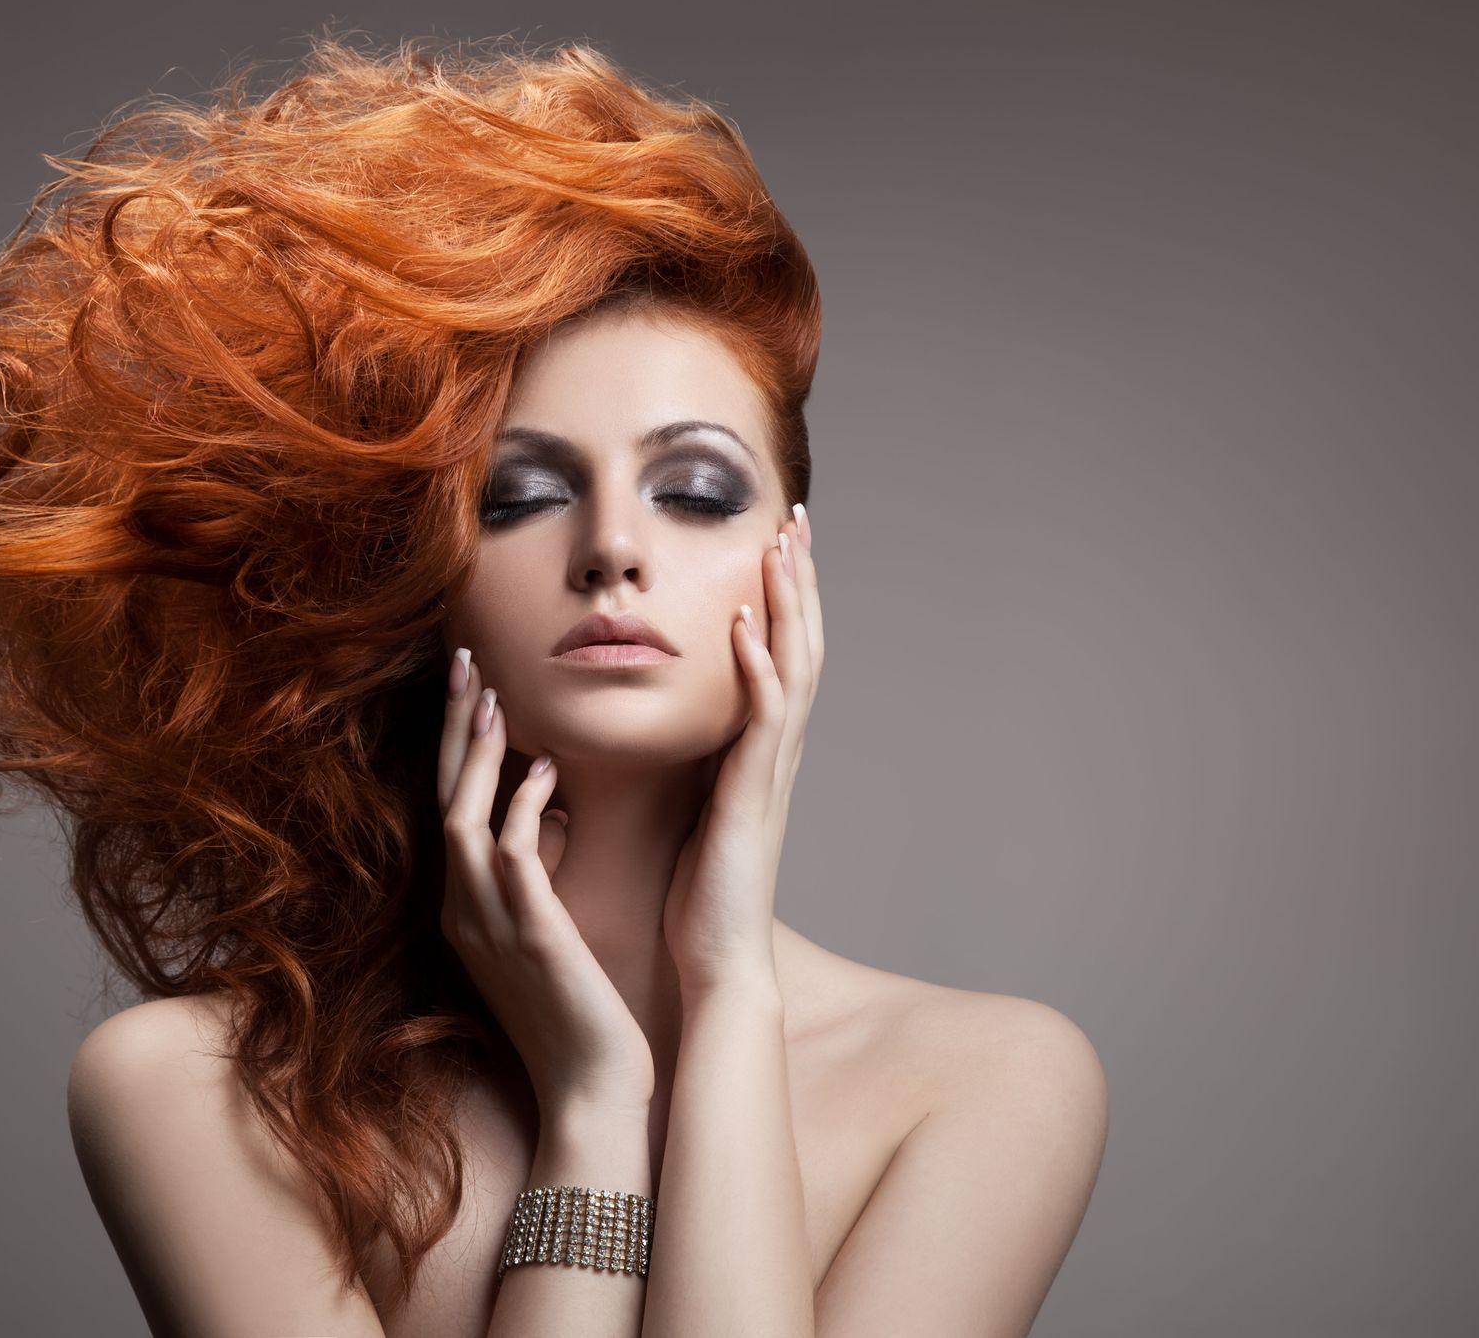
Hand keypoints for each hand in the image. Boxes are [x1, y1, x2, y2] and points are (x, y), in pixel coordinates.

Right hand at [437, 650, 655, 1117]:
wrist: (593, 1091)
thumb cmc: (579, 1014)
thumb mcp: (545, 934)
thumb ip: (536, 878)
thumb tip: (554, 812)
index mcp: (467, 908)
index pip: (451, 808)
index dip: (459, 747)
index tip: (474, 689)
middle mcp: (464, 910)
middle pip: (444, 798)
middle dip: (455, 728)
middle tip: (465, 660)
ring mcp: (489, 923)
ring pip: (463, 818)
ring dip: (479, 755)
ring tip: (495, 697)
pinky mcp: (528, 934)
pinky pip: (514, 855)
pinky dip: (524, 807)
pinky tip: (545, 771)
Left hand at [663, 504, 823, 997]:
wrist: (716, 960)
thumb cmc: (699, 893)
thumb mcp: (693, 806)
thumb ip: (695, 760)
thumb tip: (677, 724)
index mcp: (759, 751)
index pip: (781, 655)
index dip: (783, 598)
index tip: (775, 542)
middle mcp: (776, 753)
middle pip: (801, 645)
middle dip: (798, 580)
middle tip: (795, 519)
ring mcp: (770, 772)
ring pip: (793, 669)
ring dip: (789, 605)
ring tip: (781, 547)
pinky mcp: (751, 796)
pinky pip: (761, 720)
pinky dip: (758, 669)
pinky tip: (747, 625)